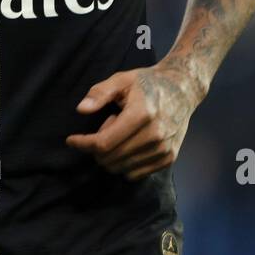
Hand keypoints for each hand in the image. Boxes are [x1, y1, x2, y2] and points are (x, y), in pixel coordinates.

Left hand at [65, 61, 203, 180]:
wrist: (182, 90)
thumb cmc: (148, 83)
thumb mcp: (121, 80)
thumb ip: (100, 93)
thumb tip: (81, 109)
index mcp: (141, 115)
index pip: (104, 143)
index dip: (83, 144)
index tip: (71, 140)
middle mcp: (155, 136)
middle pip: (110, 159)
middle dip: (96, 149)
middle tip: (104, 128)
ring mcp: (163, 149)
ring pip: (121, 169)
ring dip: (111, 156)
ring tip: (120, 134)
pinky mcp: (168, 158)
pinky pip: (135, 174)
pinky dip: (124, 164)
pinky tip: (129, 145)